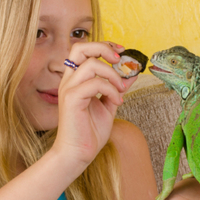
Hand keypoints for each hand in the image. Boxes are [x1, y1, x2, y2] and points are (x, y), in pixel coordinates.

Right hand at [54, 42, 137, 165]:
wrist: (78, 154)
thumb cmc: (90, 133)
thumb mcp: (109, 106)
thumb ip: (117, 89)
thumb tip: (131, 76)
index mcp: (75, 80)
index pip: (83, 51)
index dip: (102, 46)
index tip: (120, 52)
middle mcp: (69, 81)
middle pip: (80, 48)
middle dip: (102, 47)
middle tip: (118, 59)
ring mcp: (68, 89)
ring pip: (91, 64)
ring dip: (112, 75)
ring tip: (121, 90)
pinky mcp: (71, 99)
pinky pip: (94, 83)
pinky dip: (111, 90)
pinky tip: (116, 102)